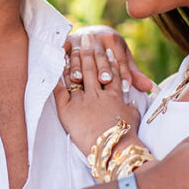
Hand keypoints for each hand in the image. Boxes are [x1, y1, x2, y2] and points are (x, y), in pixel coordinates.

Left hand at [54, 34, 139, 151]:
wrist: (112, 149)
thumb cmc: (126, 138)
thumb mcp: (133, 120)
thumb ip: (132, 108)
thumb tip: (133, 102)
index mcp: (114, 96)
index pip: (111, 73)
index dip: (108, 60)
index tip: (106, 49)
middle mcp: (97, 94)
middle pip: (93, 68)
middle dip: (89, 52)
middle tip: (86, 39)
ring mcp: (82, 100)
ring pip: (78, 75)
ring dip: (74, 60)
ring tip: (71, 48)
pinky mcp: (67, 109)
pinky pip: (60, 90)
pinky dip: (57, 78)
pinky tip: (54, 67)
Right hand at [64, 26, 153, 93]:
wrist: (88, 34)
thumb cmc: (108, 50)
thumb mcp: (121, 58)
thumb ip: (132, 73)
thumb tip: (149, 87)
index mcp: (113, 39)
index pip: (119, 58)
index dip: (124, 72)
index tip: (127, 87)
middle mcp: (97, 36)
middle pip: (100, 55)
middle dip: (102, 68)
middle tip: (105, 81)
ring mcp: (80, 39)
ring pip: (79, 55)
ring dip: (78, 67)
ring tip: (79, 79)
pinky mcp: (66, 42)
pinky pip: (64, 53)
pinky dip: (62, 63)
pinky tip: (62, 73)